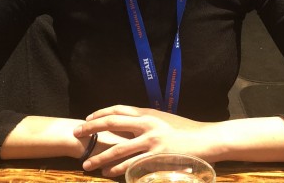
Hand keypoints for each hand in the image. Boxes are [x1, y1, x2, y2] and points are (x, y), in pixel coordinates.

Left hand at [74, 105, 218, 176]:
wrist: (206, 139)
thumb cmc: (185, 130)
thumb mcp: (164, 119)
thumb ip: (146, 121)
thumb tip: (131, 124)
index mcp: (147, 113)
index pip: (118, 109)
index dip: (100, 113)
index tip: (87, 119)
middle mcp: (147, 124)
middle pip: (113, 123)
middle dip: (92, 129)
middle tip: (77, 134)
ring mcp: (151, 141)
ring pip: (119, 147)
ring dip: (101, 157)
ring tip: (87, 164)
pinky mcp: (156, 157)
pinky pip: (132, 164)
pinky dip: (118, 169)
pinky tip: (108, 174)